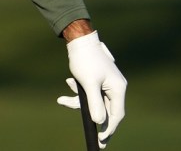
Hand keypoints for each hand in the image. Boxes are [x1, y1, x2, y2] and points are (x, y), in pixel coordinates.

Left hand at [58, 31, 126, 148]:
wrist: (78, 40)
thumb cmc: (85, 60)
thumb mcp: (88, 83)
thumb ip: (94, 103)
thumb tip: (100, 122)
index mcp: (117, 89)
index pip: (117, 114)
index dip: (110, 128)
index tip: (102, 140)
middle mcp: (115, 87)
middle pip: (107, 110)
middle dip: (95, 120)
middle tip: (94, 138)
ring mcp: (106, 84)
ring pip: (95, 102)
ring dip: (79, 102)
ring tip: (63, 100)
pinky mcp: (96, 80)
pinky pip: (89, 93)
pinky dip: (78, 93)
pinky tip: (69, 83)